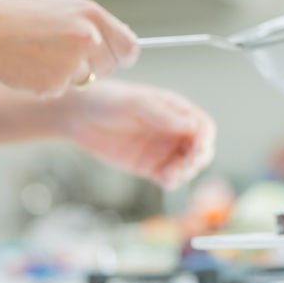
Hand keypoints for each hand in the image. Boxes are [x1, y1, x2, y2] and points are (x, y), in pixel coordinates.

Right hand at [0, 0, 138, 97]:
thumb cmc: (21, 19)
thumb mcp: (62, 8)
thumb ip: (94, 23)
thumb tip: (125, 40)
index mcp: (92, 14)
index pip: (129, 45)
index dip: (124, 56)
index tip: (118, 60)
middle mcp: (88, 36)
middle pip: (111, 67)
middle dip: (95, 68)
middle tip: (65, 57)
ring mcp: (72, 60)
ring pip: (86, 80)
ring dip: (70, 76)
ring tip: (42, 57)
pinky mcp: (56, 82)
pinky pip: (63, 90)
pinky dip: (49, 85)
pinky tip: (30, 68)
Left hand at [56, 79, 215, 189]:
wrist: (78, 116)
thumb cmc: (108, 101)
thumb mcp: (135, 104)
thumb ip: (162, 115)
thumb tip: (192, 125)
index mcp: (176, 110)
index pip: (202, 125)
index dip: (205, 137)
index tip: (198, 147)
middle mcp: (173, 130)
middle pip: (201, 148)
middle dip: (199, 158)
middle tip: (188, 164)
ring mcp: (162, 149)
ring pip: (188, 165)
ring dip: (187, 172)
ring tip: (171, 174)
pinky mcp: (149, 167)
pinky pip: (169, 178)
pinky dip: (173, 181)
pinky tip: (166, 180)